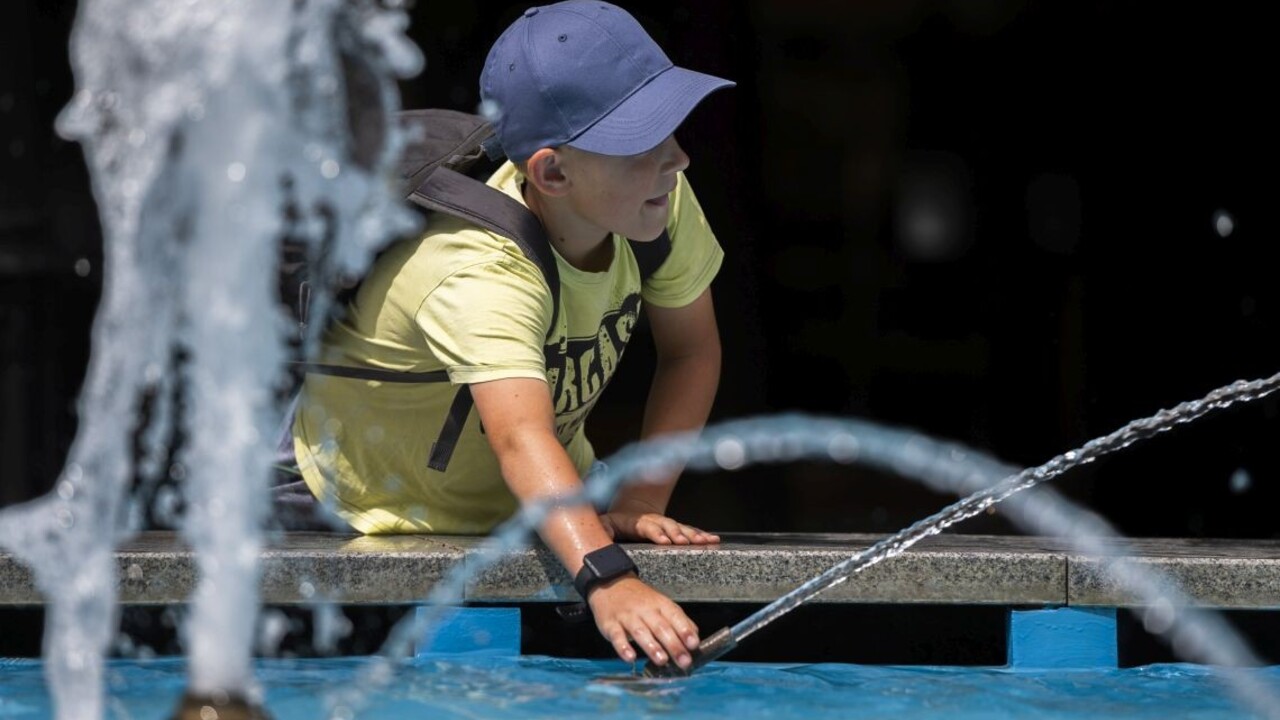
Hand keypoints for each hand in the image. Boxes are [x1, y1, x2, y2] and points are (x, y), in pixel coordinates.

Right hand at [587, 575, 699, 668]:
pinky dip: (623, 647)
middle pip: (661, 627)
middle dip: (674, 645)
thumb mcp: (661, 604)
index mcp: (660, 604)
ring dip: (652, 646)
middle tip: (684, 661)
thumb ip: (678, 621)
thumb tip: (695, 637)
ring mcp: (627, 616)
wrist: (610, 584)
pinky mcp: (610, 624)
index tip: (694, 644)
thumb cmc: (639, 599)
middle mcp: (645, 610)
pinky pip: (617, 636)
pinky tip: (630, 657)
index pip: (675, 616)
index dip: (685, 630)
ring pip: (640, 631)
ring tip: (662, 660)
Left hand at [599, 510, 719, 544]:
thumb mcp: (605, 523)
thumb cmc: (615, 522)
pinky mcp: (674, 529)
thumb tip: (604, 533)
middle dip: (678, 534)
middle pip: (668, 526)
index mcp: (638, 521)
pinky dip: (701, 534)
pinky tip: (713, 539)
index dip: (657, 532)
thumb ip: (604, 528)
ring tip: (706, 541)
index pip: (648, 526)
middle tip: (686, 542)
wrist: (629, 512)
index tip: (664, 540)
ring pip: (681, 528)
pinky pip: (689, 531)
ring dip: (693, 534)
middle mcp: (655, 521)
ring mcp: (666, 524)